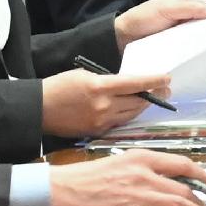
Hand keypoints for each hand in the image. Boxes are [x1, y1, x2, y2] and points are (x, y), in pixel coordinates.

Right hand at [39, 70, 161, 137]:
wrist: (38, 108)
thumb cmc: (60, 86)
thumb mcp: (85, 75)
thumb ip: (108, 79)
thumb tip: (129, 84)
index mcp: (100, 86)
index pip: (135, 83)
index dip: (154, 81)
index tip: (167, 78)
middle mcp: (103, 105)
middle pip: (138, 101)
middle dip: (154, 94)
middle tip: (165, 89)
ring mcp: (101, 120)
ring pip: (131, 113)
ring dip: (144, 106)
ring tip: (152, 98)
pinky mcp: (97, 131)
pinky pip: (120, 122)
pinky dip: (128, 115)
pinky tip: (133, 109)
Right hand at [46, 150, 205, 205]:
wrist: (64, 190)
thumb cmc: (87, 176)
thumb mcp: (119, 161)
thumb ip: (144, 167)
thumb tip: (166, 177)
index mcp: (142, 158)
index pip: (182, 164)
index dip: (201, 174)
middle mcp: (146, 175)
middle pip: (184, 188)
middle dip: (199, 199)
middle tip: (205, 205)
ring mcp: (140, 195)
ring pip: (178, 204)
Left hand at [112, 0, 205, 43]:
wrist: (121, 39)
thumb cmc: (143, 19)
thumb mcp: (165, 8)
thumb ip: (189, 7)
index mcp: (185, 3)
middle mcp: (186, 17)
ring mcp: (183, 33)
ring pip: (202, 35)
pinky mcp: (179, 48)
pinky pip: (193, 47)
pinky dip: (200, 50)